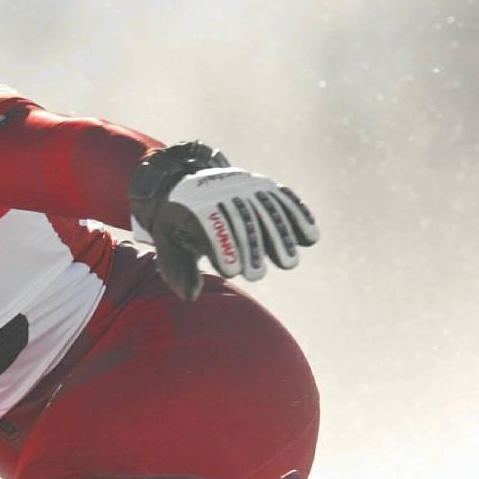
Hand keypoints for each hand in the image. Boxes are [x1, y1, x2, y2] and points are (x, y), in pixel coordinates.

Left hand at [128, 141, 318, 301]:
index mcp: (194, 202)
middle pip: (242, 217)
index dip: (222, 245)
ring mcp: (244, 184)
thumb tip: (191, 296)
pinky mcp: (263, 185)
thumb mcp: (167, 241)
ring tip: (289, 263)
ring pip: (267, 208)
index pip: (211, 222)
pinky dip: (299, 216)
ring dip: (281, 236)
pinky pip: (283, 198)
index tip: (232, 271)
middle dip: (252, 247)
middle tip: (257, 276)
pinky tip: (311, 237)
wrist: (187, 182)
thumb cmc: (177, 223)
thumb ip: (177, 268)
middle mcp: (222, 189)